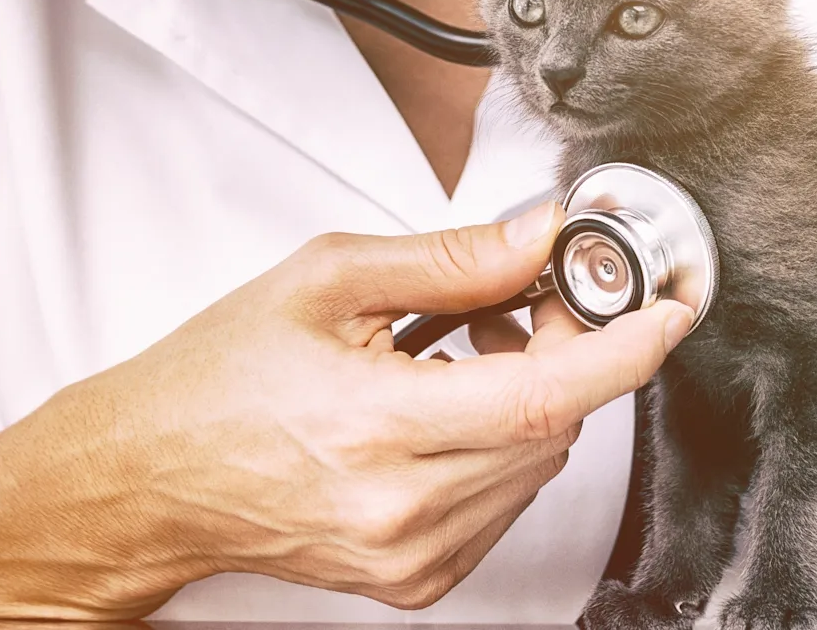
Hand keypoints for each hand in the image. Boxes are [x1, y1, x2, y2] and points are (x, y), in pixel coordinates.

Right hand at [0, 202, 696, 618]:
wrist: (148, 477)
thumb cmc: (213, 380)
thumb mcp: (325, 280)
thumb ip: (448, 258)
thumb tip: (538, 236)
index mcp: (378, 426)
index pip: (548, 394)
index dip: (626, 346)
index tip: (668, 306)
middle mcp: (403, 507)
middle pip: (553, 426)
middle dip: (562, 351)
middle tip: (527, 297)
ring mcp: (411, 555)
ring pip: (537, 467)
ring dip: (529, 402)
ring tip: (458, 353)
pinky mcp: (412, 581)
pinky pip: (501, 506)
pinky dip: (496, 450)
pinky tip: (440, 410)